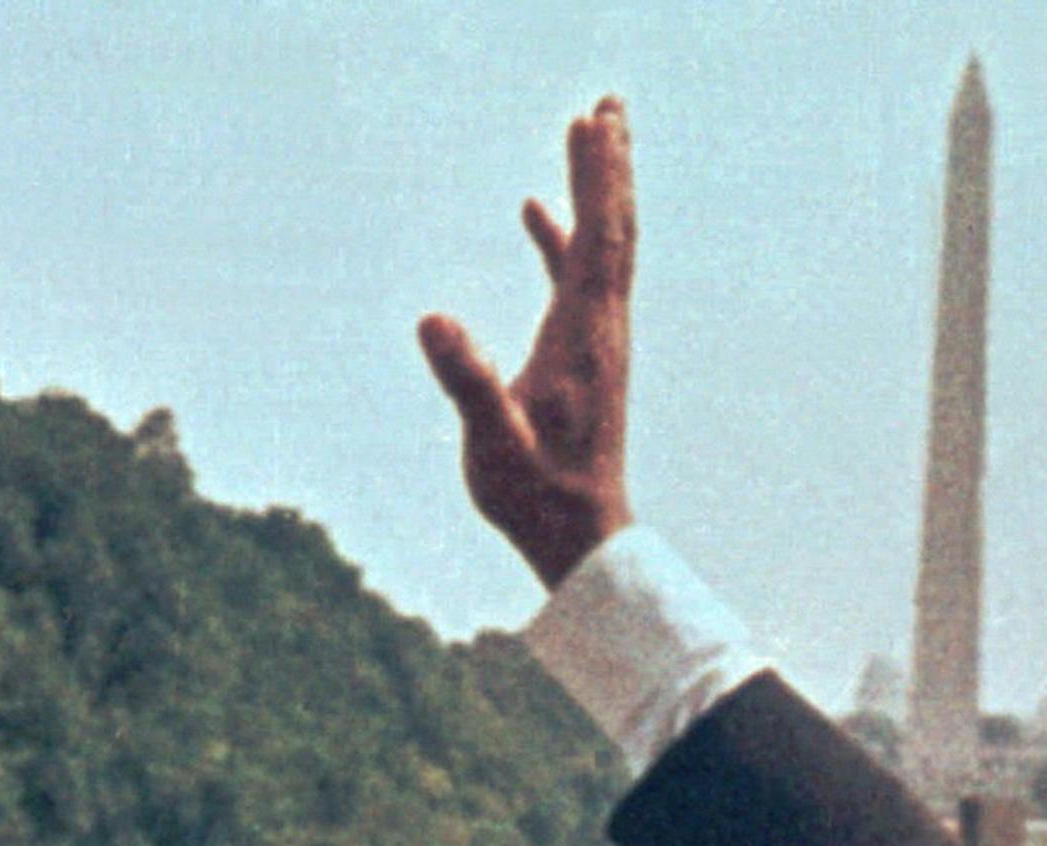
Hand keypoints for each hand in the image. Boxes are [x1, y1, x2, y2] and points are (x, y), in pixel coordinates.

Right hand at [419, 97, 634, 586]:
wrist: (582, 541)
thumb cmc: (537, 497)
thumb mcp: (492, 443)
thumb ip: (467, 382)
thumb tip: (433, 320)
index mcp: (583, 336)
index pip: (597, 239)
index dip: (596, 178)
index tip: (594, 121)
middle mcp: (600, 329)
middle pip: (613, 228)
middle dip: (609, 165)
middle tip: (608, 104)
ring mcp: (594, 341)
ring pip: (602, 248)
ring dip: (593, 190)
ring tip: (587, 132)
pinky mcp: (581, 356)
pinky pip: (577, 279)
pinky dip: (563, 239)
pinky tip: (536, 212)